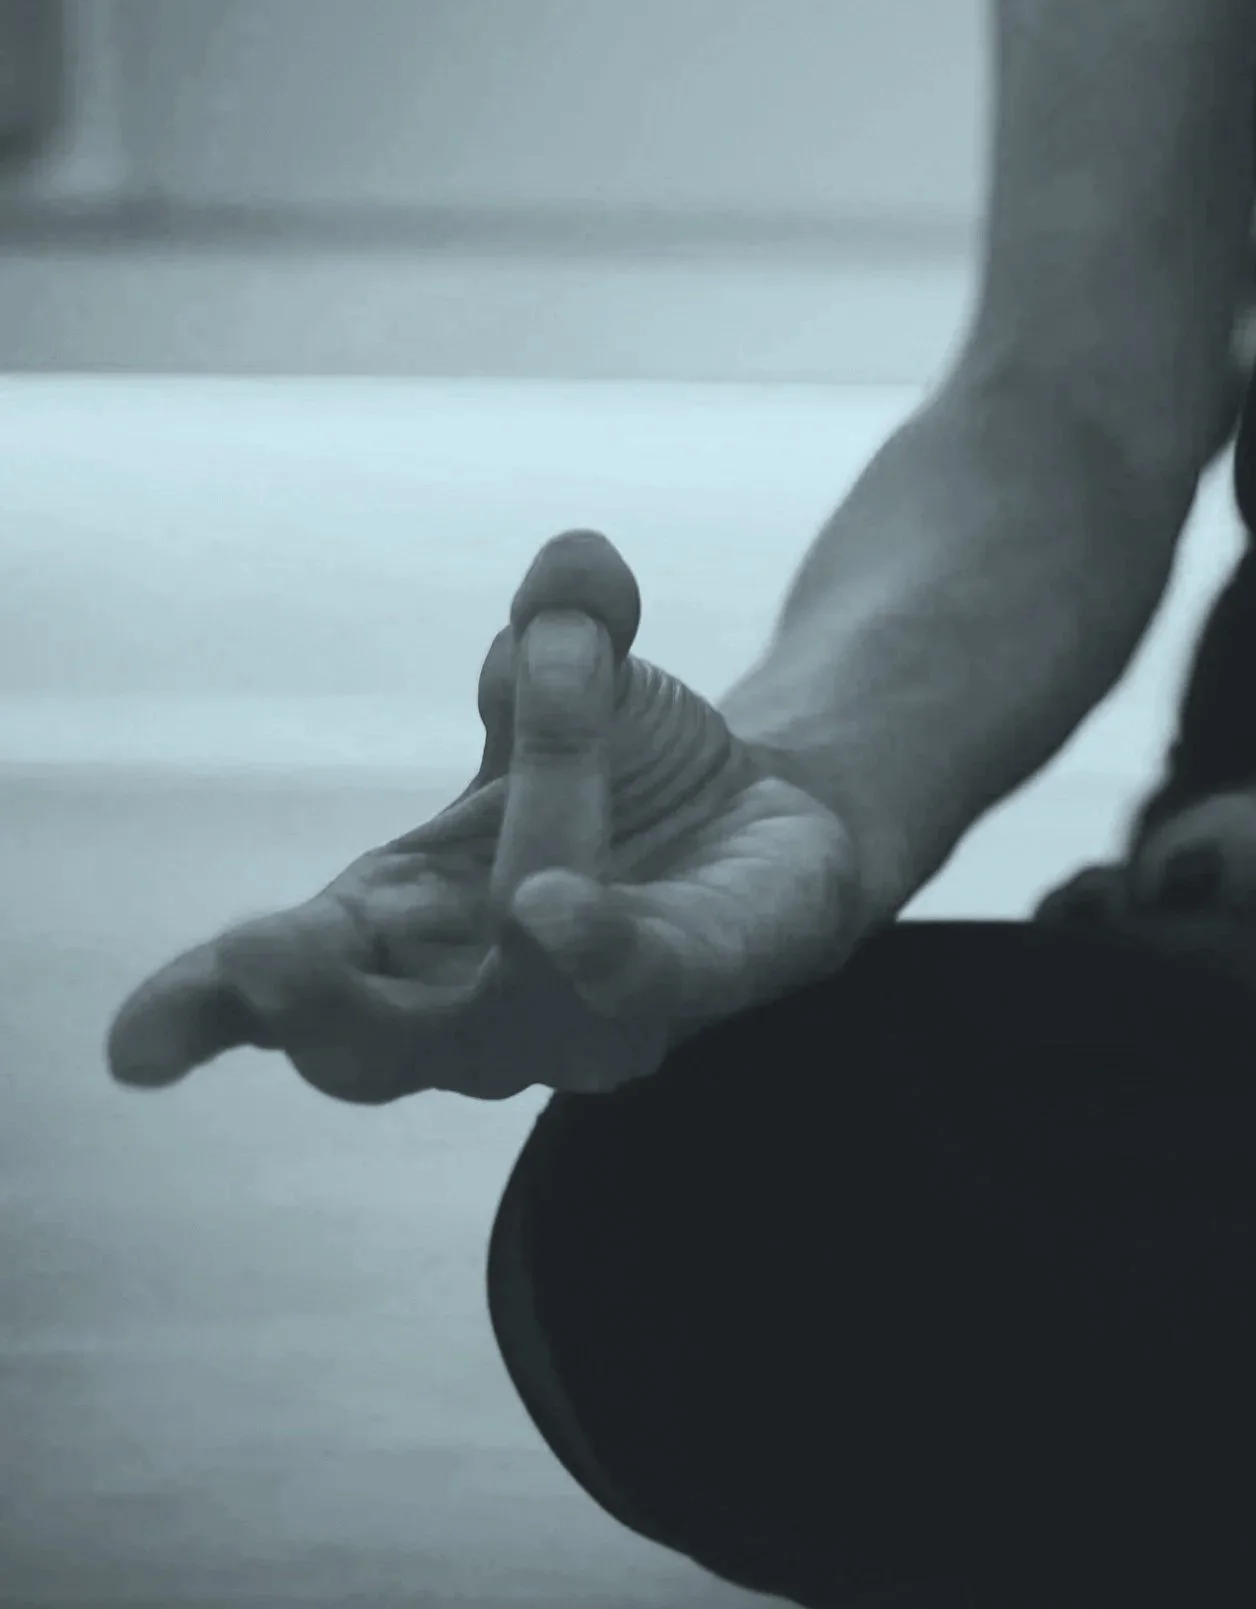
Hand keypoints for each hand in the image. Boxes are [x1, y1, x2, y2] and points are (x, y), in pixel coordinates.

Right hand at [105, 531, 866, 1103]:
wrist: (767, 819)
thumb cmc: (620, 772)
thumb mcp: (580, 671)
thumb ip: (568, 622)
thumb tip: (578, 561)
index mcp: (392, 928)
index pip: (271, 990)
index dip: (201, 1011)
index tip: (135, 1048)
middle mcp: (471, 1002)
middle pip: (370, 1047)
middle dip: (316, 1005)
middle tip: (263, 948)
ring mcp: (583, 1015)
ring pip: (526, 985)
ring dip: (521, 884)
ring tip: (529, 868)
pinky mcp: (700, 983)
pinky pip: (648, 981)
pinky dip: (604, 948)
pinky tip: (564, 908)